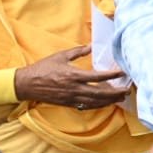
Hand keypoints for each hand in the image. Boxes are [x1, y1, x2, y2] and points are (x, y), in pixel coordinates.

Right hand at [13, 46, 129, 108]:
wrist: (26, 84)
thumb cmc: (42, 68)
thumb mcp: (60, 56)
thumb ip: (78, 51)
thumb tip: (92, 46)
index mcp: (73, 75)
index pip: (98, 77)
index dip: (112, 76)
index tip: (123, 73)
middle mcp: (74, 88)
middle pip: (100, 93)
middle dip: (115, 92)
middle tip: (127, 90)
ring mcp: (71, 98)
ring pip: (95, 102)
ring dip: (109, 100)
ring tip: (121, 98)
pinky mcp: (68, 104)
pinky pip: (86, 106)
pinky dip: (98, 105)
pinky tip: (106, 103)